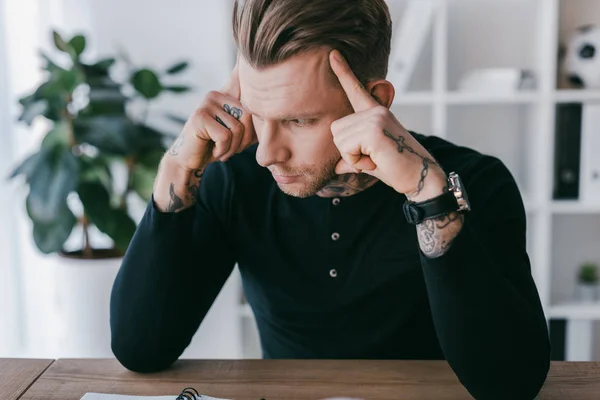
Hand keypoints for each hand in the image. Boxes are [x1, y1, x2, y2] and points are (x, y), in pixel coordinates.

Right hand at [166, 59, 256, 171]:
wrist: (189, 161)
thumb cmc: (216, 146)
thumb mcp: (239, 133)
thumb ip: (254, 123)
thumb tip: (279, 118)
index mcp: (226, 94)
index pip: (252, 106)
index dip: (250, 125)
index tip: (239, 126)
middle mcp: (216, 94)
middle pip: (248, 117)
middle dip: (243, 140)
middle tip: (229, 148)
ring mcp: (206, 104)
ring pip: (237, 129)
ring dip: (231, 147)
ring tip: (220, 149)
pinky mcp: (199, 117)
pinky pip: (225, 136)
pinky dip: (222, 150)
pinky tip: (213, 150)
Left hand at [329, 50, 445, 199]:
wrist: (420, 178)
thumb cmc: (397, 169)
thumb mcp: (369, 161)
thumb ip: (351, 158)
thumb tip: (336, 167)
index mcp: (374, 113)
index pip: (355, 90)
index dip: (343, 72)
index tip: (333, 54)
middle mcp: (375, 111)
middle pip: (336, 130)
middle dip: (348, 151)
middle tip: (372, 157)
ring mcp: (375, 117)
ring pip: (339, 140)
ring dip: (353, 157)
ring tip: (376, 159)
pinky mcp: (374, 130)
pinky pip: (347, 149)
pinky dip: (357, 162)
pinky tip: (376, 161)